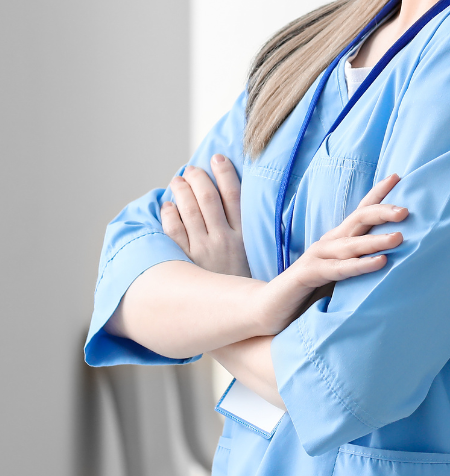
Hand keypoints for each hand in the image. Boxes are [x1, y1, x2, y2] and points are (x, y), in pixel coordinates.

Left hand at [162, 156, 251, 276]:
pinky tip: (167, 206)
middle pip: (208, 199)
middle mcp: (223, 240)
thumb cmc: (244, 284)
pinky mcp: (185, 263)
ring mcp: (202, 251)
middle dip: (199, 178)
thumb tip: (239, 204)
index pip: (234, 195)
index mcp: (243, 236)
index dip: (224, 172)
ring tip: (177, 180)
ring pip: (189, 212)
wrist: (238, 317)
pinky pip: (173, 233)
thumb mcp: (255, 255)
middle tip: (192, 169)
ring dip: (181, 191)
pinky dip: (169, 216)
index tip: (217, 157)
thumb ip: (248, 231)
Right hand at [255, 174, 407, 334]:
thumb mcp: (340, 272)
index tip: (397, 176)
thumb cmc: (310, 291)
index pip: (361, 211)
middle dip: (382, 212)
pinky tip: (379, 262)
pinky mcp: (307, 275)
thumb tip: (396, 254)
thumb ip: (360, 260)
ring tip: (399, 237)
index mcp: (338, 238)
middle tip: (406, 210)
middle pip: (358, 220)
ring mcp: (316, 256)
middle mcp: (329, 242)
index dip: (378, 193)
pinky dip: (359, 265)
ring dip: (376, 240)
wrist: (270, 310)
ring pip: (351, 244)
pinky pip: (337, 269)